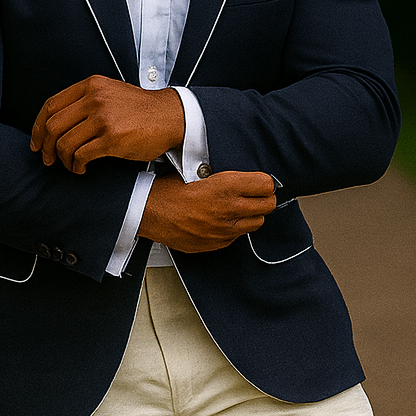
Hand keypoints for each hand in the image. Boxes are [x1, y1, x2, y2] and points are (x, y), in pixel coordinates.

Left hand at [30, 75, 184, 173]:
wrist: (171, 116)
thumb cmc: (140, 110)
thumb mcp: (110, 93)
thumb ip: (85, 101)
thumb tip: (56, 124)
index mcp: (91, 85)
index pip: (50, 105)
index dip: (37, 127)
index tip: (36, 143)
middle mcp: (94, 98)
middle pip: (52, 126)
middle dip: (45, 147)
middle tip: (48, 159)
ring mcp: (103, 118)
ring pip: (64, 143)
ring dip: (62, 160)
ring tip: (70, 166)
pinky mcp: (112, 138)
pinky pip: (81, 155)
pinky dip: (76, 166)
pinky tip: (82, 169)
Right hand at [139, 170, 276, 252]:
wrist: (147, 212)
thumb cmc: (167, 190)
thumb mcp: (196, 171)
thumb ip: (222, 176)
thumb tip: (242, 177)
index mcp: (224, 186)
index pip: (265, 184)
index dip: (265, 182)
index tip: (262, 181)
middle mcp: (228, 209)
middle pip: (268, 205)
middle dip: (265, 198)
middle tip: (258, 194)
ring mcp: (223, 230)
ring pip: (257, 223)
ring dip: (252, 214)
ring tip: (241, 208)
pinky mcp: (216, 243)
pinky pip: (237, 236)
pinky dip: (235, 228)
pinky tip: (224, 220)